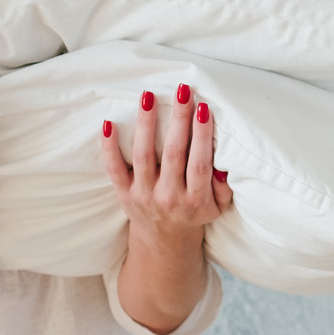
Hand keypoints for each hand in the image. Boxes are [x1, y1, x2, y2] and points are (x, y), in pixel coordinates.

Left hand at [100, 83, 233, 334]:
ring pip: (144, 156)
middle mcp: (169, 197)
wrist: (164, 243)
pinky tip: (109, 123)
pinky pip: (114, 169)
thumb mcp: (218, 207)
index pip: (199, 164)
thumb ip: (224, 187)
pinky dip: (109, 148)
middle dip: (178, 120)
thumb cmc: (195, 214)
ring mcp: (144, 195)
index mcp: (195, 200)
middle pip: (174, 154)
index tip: (203, 108)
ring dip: (146, 124)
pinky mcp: (124, 194)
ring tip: (148, 96)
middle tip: (182, 91)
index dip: (202, 136)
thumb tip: (222, 164)